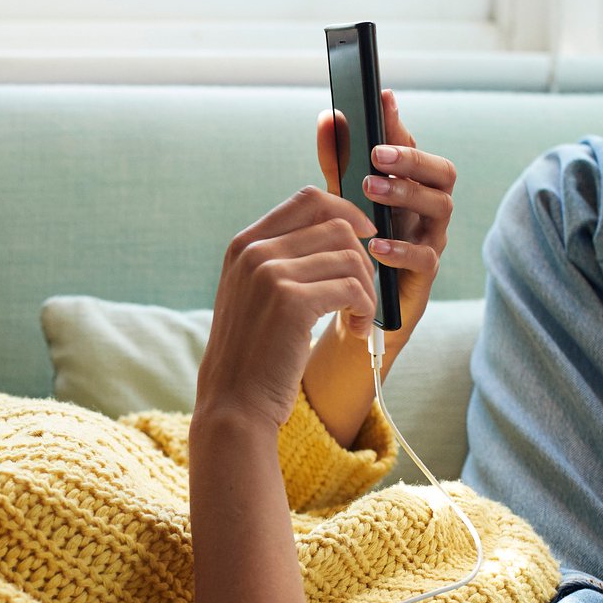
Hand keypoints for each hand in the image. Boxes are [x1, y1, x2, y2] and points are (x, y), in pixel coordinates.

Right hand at [197, 186, 379, 429]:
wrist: (234, 403)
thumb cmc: (253, 354)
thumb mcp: (254, 295)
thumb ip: (281, 260)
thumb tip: (339, 231)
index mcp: (245, 245)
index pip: (308, 199)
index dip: (346, 211)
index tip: (365, 237)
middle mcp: (254, 252)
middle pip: (336, 226)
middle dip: (363, 260)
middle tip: (363, 295)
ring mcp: (270, 273)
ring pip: (350, 257)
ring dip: (367, 289)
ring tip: (360, 319)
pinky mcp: (291, 301)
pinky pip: (352, 288)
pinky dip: (365, 310)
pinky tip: (358, 332)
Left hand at [314, 89, 453, 351]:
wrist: (355, 309)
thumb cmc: (354, 246)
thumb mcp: (342, 201)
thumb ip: (337, 162)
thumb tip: (328, 118)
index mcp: (411, 185)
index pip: (413, 147)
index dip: (399, 124)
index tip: (382, 98)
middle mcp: (428, 208)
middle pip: (442, 172)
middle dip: (412, 159)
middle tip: (377, 154)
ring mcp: (431, 239)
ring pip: (441, 207)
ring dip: (407, 194)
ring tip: (371, 189)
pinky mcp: (425, 275)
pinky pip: (426, 257)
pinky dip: (401, 248)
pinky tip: (375, 244)